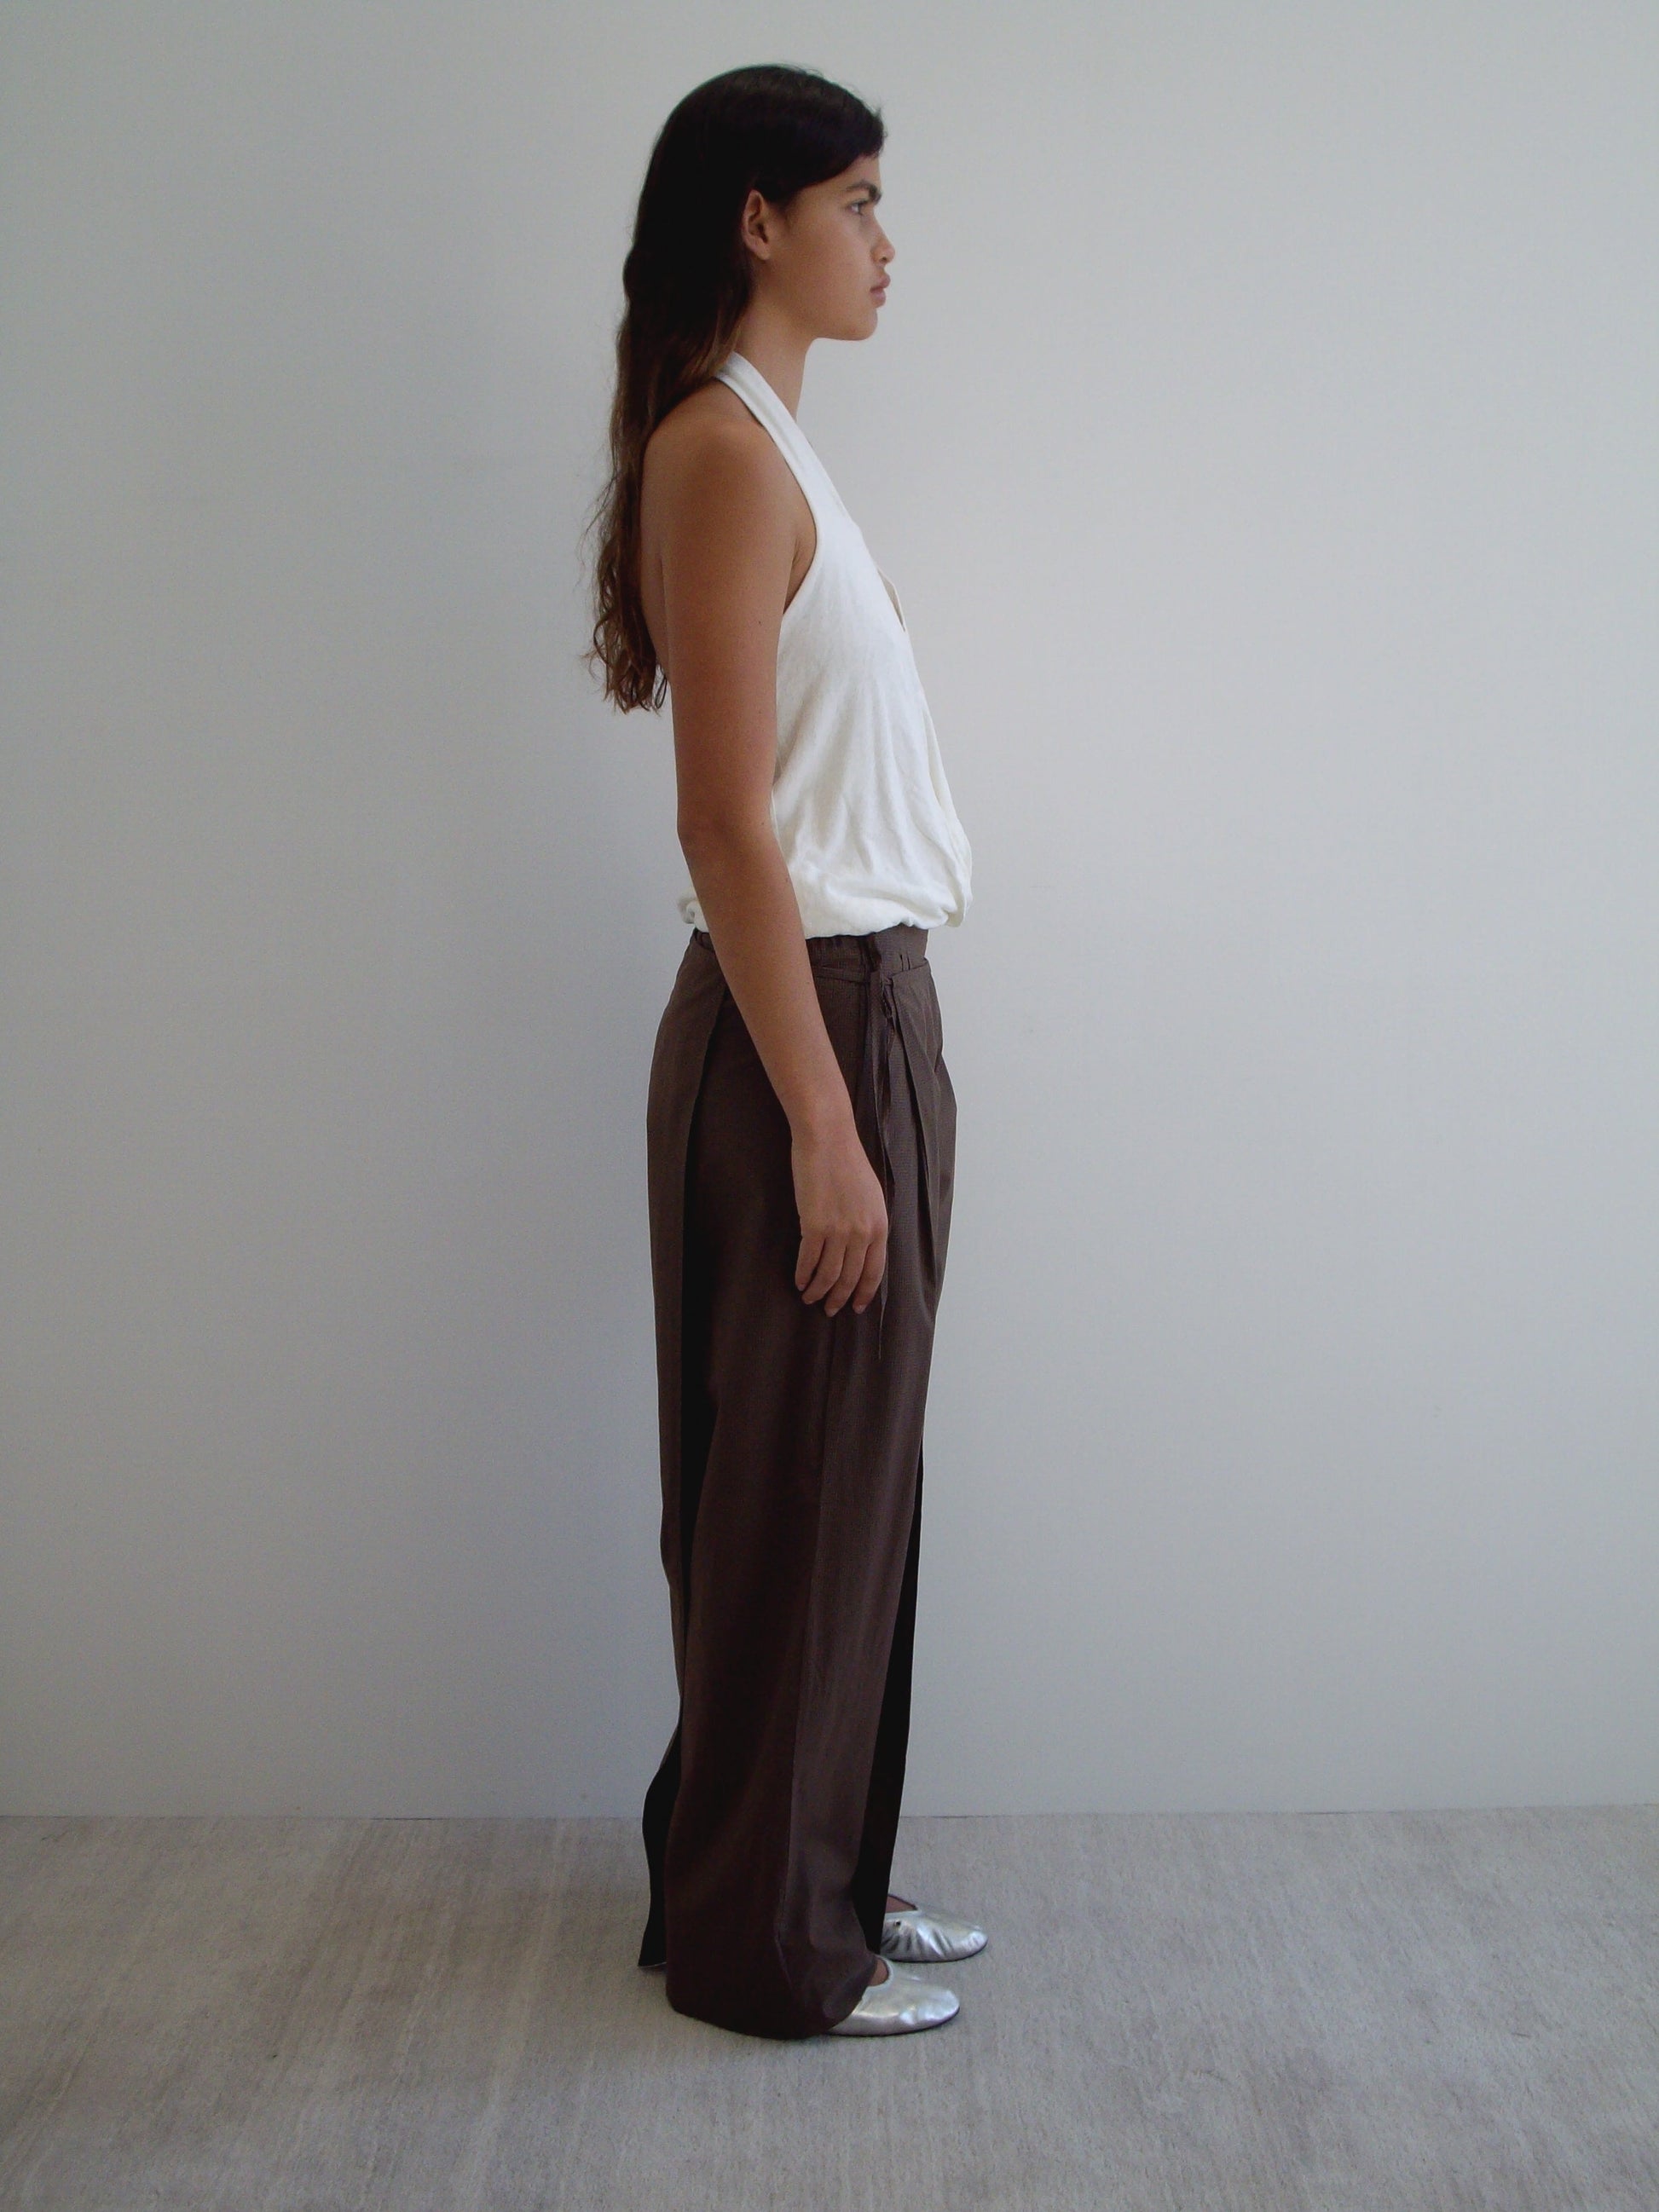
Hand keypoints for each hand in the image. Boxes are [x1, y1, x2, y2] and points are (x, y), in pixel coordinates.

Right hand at [791, 1118, 888, 1315]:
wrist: (828, 1140)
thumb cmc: (848, 1162)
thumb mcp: (871, 1196)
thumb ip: (869, 1223)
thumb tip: (861, 1249)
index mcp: (879, 1226)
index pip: (874, 1271)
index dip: (864, 1292)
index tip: (856, 1306)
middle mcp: (862, 1233)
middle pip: (850, 1278)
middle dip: (840, 1298)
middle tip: (830, 1309)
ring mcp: (839, 1231)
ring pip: (829, 1274)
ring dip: (818, 1291)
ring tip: (810, 1298)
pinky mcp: (814, 1226)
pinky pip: (808, 1260)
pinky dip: (803, 1274)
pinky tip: (798, 1280)